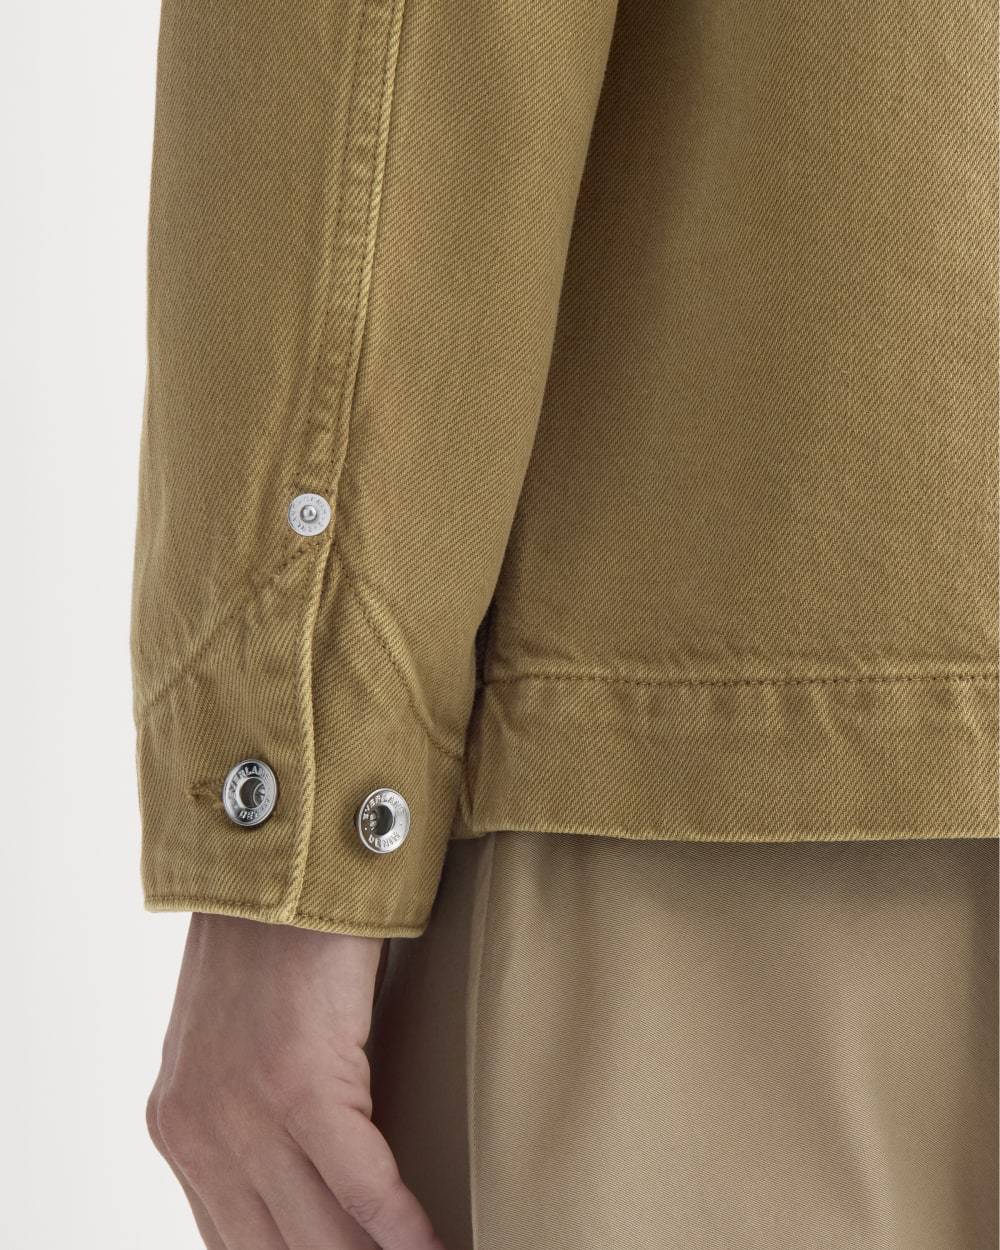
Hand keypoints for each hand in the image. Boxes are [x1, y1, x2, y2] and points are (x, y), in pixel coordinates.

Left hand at [146, 913, 443, 1248]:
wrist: (281, 859)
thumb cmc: (276, 942)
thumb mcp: (239, 1043)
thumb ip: (253, 1117)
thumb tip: (311, 1187)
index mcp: (180, 1129)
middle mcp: (198, 1135)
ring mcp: (242, 1114)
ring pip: (324, 1238)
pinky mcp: (298, 1085)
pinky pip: (364, 1189)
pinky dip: (407, 1230)